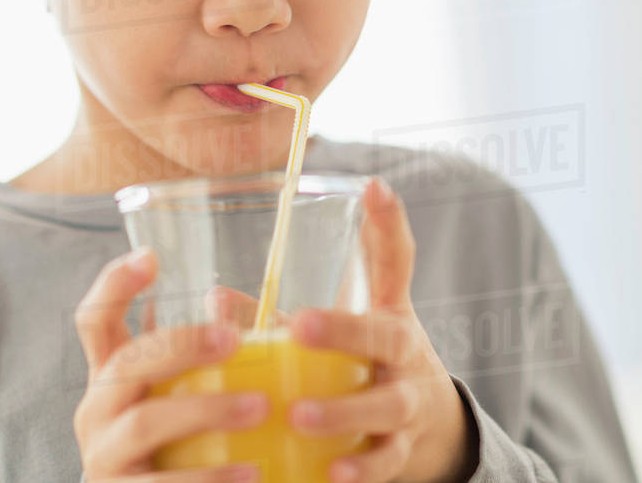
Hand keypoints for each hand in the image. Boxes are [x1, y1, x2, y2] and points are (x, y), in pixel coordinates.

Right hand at [71, 248, 269, 481]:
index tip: (150, 257)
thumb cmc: (191, 445)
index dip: (114, 286)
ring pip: (146, 422)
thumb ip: (215, 350)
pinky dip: (210, 479)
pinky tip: (252, 473)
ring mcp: (103, 459)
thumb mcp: (197, 392)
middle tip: (234, 340)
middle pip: (127, 363)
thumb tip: (226, 299)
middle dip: (181, 345)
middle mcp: (97, 413)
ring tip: (261, 407)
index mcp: (112, 379)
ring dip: (207, 409)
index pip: (95, 322)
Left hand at [219, 177, 478, 482]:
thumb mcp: (342, 331)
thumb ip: (283, 313)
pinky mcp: (402, 454)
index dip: (388, 224)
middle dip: (344, 331)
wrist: (429, 429)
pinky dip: (361, 472)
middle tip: (299, 325)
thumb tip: (212, 297)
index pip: (394, 262)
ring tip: (298, 416)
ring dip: (343, 411)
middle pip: (385, 338)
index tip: (373, 187)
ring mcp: (406, 405)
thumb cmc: (368, 366)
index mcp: (388, 314)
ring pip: (384, 406)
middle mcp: (403, 355)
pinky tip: (333, 477)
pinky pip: (384, 465)